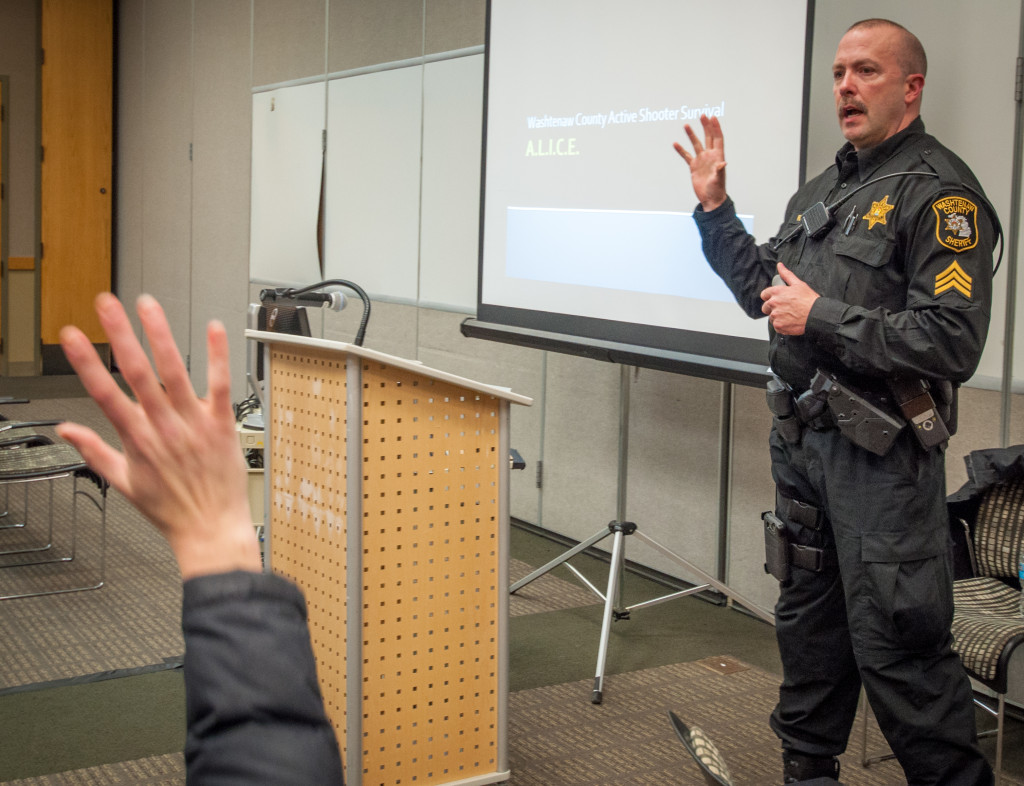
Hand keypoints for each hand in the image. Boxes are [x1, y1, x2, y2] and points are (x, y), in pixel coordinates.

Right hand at [56, 293, 259, 578]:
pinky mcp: (223, 424)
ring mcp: (194, 424)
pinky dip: (218, 356)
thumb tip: (67, 430)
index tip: (70, 337)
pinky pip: (221, 385)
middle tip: (106, 304)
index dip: (86, 364)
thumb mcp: (124, 483)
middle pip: (137, 374)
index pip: (103, 394)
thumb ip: (94, 451)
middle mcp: (163, 427)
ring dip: (161, 336)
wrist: (210, 529)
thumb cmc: (171, 509)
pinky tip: (215, 329)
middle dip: (120, 335)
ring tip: (149, 306)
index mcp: (137, 439)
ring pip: (175, 372)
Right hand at [673, 115, 727, 211]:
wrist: (710, 199)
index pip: (718, 138)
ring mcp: (702, 160)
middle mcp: (710, 156)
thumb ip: (719, 170)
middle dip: (706, 126)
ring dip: (691, 135)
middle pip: (708, 137)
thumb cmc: (716, 190)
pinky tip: (676, 144)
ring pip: (696, 144)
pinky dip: (681, 150)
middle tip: (703, 115)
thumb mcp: (718, 180)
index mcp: (717, 156)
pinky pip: (686, 156)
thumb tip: (723, 163)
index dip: (716, 128)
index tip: (712, 117)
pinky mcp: (694, 166)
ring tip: (686, 125)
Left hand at [760, 263, 819, 335]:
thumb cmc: (809, 300)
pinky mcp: (779, 326)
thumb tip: (780, 266)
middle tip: (785, 308)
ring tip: (790, 315)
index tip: (777, 299)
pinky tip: (790, 321)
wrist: (817, 314)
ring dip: (778, 317)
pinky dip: (782, 325)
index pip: (764, 295)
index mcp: (776, 292)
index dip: (770, 297)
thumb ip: (786, 274)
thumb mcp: (798, 284)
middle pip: (765, 307)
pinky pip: (776, 326)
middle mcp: (774, 303)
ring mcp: (775, 315)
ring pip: (771, 317)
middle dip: (772, 308)